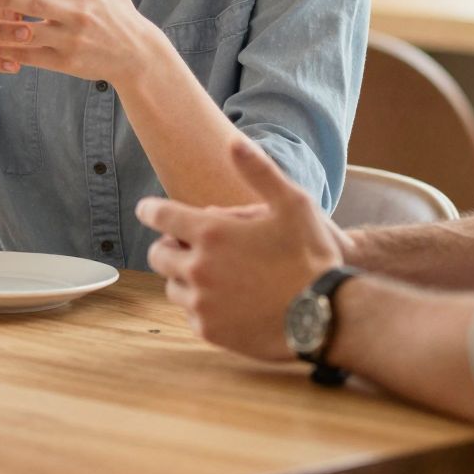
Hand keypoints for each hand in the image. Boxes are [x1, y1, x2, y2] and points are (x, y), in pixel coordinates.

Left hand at [137, 135, 344, 360]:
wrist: (328, 316)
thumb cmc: (312, 255)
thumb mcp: (292, 204)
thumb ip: (259, 171)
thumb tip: (233, 141)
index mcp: (212, 234)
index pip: (160, 217)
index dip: (150, 210)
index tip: (145, 209)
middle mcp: (198, 269)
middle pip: (158, 255)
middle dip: (166, 246)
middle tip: (184, 244)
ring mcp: (202, 303)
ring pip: (173, 287)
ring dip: (183, 277)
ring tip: (209, 273)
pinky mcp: (210, 331)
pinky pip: (191, 314)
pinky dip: (200, 305)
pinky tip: (223, 300)